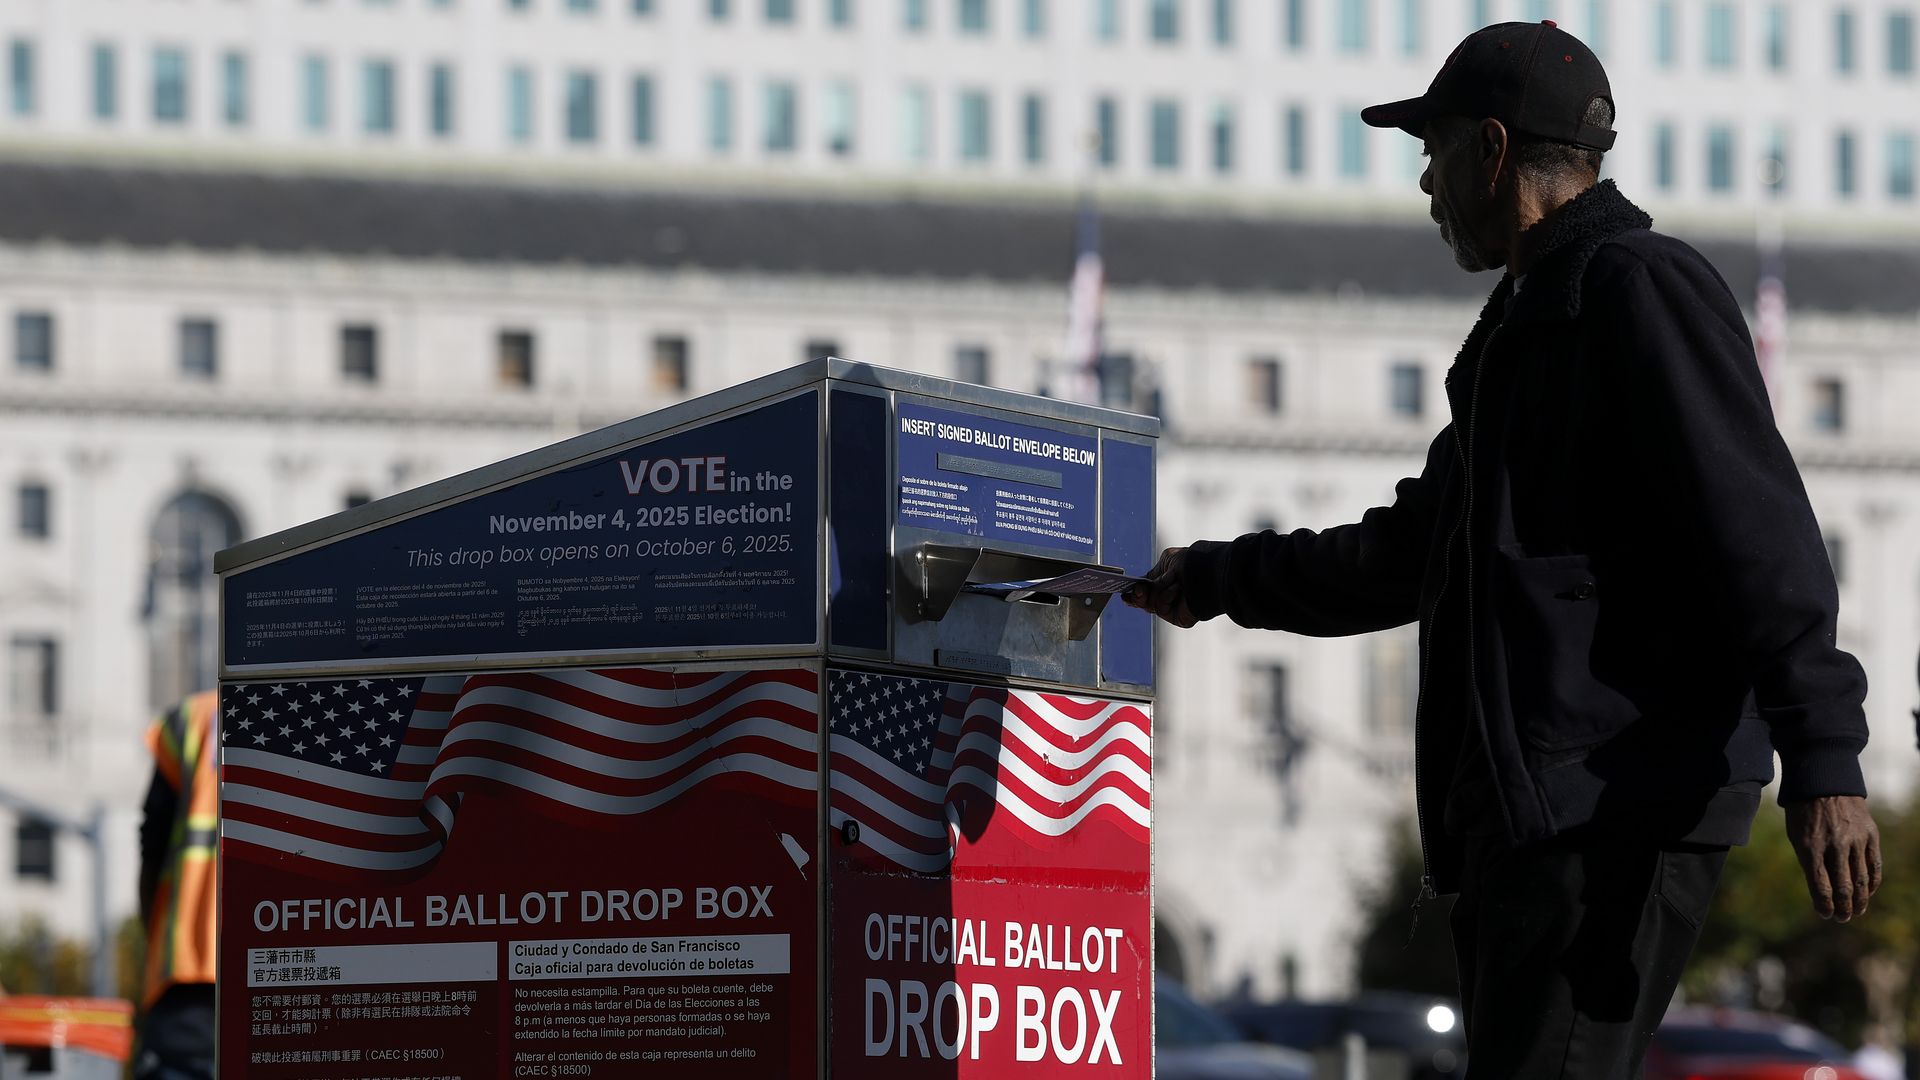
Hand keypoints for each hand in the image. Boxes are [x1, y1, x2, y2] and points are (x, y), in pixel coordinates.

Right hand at [1122, 546, 1197, 627]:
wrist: (1206, 571)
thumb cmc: (1191, 563)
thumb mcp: (1166, 563)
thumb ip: (1152, 576)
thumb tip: (1142, 587)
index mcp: (1167, 581)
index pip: (1147, 590)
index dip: (1135, 592)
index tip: (1125, 592)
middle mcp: (1170, 596)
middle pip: (1144, 602)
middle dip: (1138, 596)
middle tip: (1138, 590)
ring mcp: (1173, 608)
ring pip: (1150, 604)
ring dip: (1159, 590)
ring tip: (1174, 582)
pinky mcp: (1178, 618)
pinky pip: (1161, 608)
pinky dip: (1167, 596)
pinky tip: (1178, 589)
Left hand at [1785, 796, 1881, 921]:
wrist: (1824, 781)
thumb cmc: (1804, 812)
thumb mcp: (1797, 835)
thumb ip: (1809, 862)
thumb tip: (1822, 890)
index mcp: (1811, 846)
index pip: (1820, 884)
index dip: (1824, 904)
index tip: (1825, 915)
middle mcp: (1835, 845)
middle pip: (1844, 886)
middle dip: (1843, 907)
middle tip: (1842, 918)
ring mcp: (1856, 840)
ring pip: (1862, 879)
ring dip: (1860, 899)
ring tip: (1856, 911)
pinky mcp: (1870, 834)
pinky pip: (1875, 864)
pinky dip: (1872, 882)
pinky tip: (1868, 892)